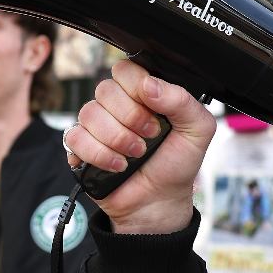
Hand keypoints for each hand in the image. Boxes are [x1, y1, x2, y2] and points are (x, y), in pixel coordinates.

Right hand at [63, 60, 214, 233]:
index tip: (155, 113)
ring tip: (134, 156)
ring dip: (117, 140)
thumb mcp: (197, 130)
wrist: (159, 202)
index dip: (138, 89)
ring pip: (89, 113)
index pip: (126, 70)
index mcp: (143, 93)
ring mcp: (96, 126)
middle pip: (104, 89)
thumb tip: (149, 84)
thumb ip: (182, 100)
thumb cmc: (177, 164)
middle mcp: (116, 105)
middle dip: (131, 119)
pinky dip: (99, 155)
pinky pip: (75, 138)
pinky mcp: (80, 148)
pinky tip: (117, 166)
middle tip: (148, 138)